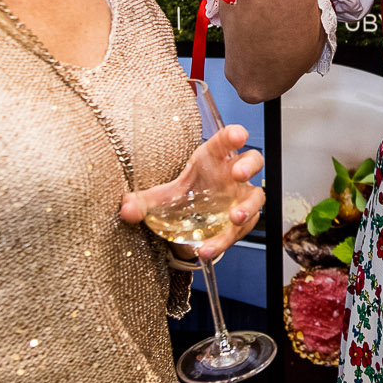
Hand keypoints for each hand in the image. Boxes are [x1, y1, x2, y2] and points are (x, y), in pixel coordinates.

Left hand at [121, 125, 264, 259]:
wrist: (188, 225)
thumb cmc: (183, 197)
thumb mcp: (160, 198)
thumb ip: (142, 202)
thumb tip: (126, 209)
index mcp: (212, 159)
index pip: (225, 141)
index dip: (234, 135)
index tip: (237, 135)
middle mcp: (230, 176)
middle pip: (252, 161)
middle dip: (248, 166)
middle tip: (238, 174)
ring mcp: (239, 198)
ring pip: (256, 196)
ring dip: (247, 206)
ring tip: (234, 217)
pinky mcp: (242, 222)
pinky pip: (242, 229)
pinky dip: (226, 239)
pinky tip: (208, 247)